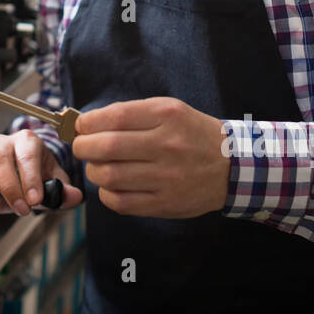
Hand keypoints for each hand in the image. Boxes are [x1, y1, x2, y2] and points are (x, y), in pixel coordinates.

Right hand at [0, 129, 84, 216]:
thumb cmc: (37, 175)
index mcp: (26, 141)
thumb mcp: (54, 181)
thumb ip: (63, 190)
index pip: (26, 154)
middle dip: (9, 187)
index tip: (35, 199)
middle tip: (21, 208)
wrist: (22, 176)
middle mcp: (2, 143)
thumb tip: (73, 196)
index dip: (30, 177)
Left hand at [71, 97, 228, 218]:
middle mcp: (167, 145)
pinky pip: (121, 202)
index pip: (114, 117)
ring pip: (109, 176)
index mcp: (167, 116)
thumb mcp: (170, 109)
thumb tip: (87, 123)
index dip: (88, 123)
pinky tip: (111, 186)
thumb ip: (131, 114)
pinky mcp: (166, 204)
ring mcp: (167, 177)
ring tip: (98, 166)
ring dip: (93, 171)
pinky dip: (107, 194)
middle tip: (82, 147)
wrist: (232, 166)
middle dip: (83, 147)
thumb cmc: (192, 134)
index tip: (81, 126)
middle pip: (106, 147)